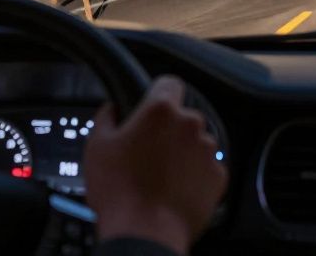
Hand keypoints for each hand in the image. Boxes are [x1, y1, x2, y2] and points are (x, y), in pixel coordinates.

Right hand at [84, 75, 227, 253]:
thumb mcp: (97, 146)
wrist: (144, 234)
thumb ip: (107, 117)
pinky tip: (173, 189)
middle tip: (146, 151)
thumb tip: (112, 110)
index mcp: (160, 111)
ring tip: (159, 175)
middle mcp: (190, 126)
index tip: (151, 106)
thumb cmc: (119, 192)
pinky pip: (205, 168)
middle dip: (167, 130)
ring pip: (195, 143)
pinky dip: (193, 175)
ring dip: (181, 153)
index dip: (157, 93)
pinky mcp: (218, 177)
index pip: (168, 83)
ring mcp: (207, 152)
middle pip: (181, 117)